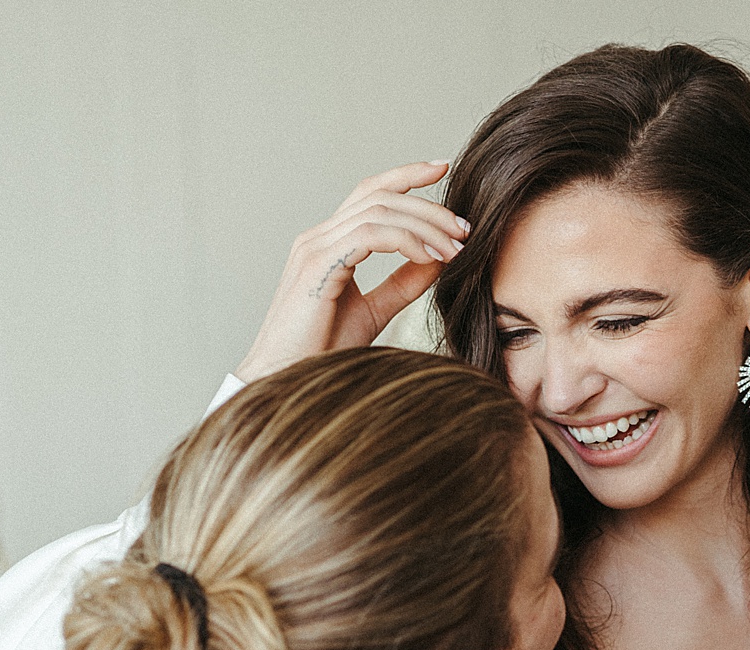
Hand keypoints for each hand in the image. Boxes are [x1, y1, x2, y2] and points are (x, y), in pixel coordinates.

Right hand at [236, 161, 470, 383]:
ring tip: (454, 249)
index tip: (443, 169)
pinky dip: (406, 241)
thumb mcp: (373, 311)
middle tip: (465, 229)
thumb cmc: (320, 353)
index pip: (370, 193)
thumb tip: (440, 258)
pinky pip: (370, 235)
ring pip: (378, 211)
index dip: (406, 176)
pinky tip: (428, 258)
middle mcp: (318, 238)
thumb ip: (403, 283)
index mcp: (328, 244)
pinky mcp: (317, 266)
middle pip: (380, 196)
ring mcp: (314, 249)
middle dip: (429, 207)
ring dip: (424, 225)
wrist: (285, 381)